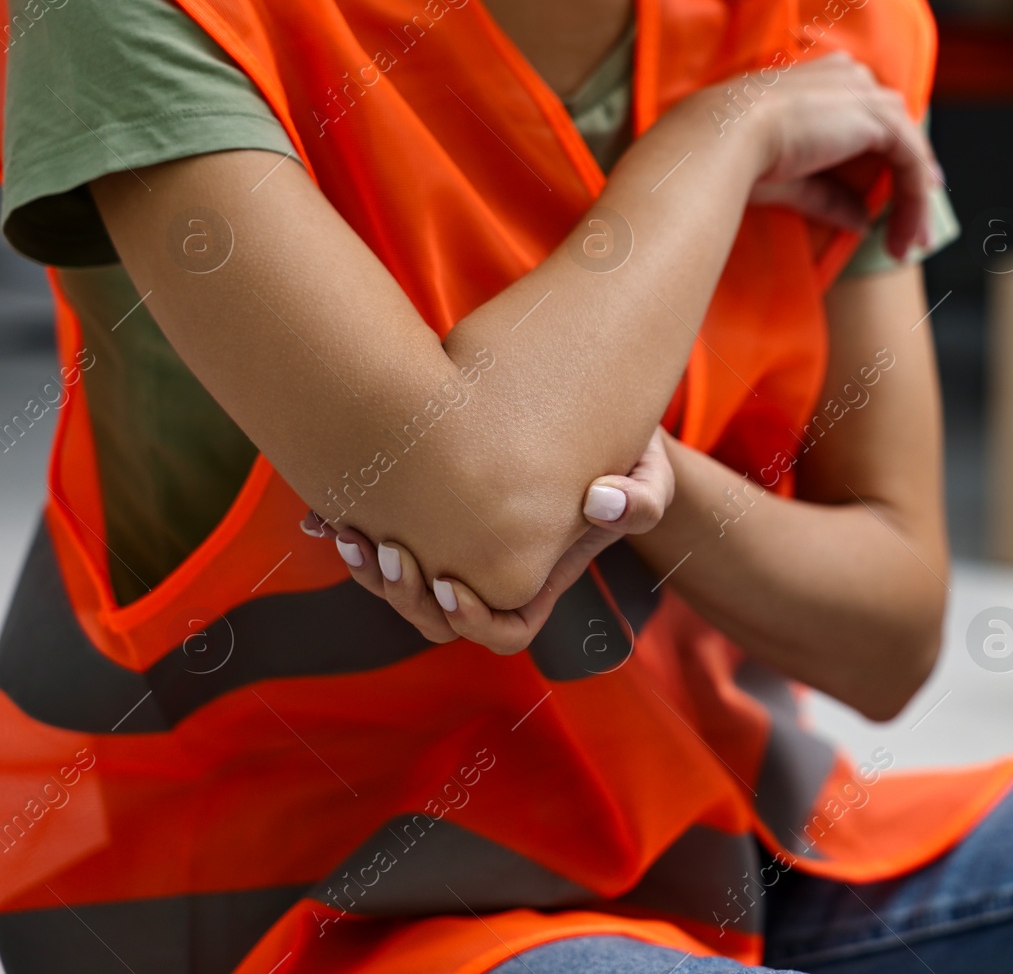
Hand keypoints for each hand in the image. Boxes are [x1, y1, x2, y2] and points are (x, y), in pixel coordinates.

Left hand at [303, 427, 675, 652]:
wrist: (592, 415)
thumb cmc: (627, 456)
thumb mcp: (653, 476)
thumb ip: (642, 499)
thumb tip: (601, 503)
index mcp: (541, 577)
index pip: (505, 631)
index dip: (473, 620)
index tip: (453, 585)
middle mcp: (495, 572)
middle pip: (440, 620)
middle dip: (406, 597)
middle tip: (389, 551)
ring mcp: (460, 546)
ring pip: (403, 587)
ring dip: (370, 570)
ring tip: (353, 532)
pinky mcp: (431, 513)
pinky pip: (383, 539)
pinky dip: (351, 527)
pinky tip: (325, 511)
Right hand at [697, 51, 943, 259]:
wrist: (727, 137)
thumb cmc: (741, 154)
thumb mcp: (794, 180)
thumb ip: (830, 196)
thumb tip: (860, 221)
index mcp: (826, 81)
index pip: (873, 121)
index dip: (892, 162)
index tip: (900, 202)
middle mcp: (850, 78)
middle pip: (899, 134)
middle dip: (912, 185)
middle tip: (916, 233)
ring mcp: (865, 93)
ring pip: (909, 150)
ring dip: (915, 201)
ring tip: (911, 244)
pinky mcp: (878, 117)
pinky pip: (912, 162)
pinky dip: (914, 200)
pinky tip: (908, 232)